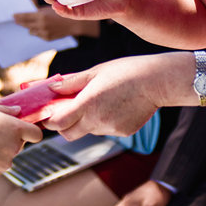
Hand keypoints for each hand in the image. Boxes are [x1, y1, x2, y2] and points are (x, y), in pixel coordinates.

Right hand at [0, 103, 41, 179]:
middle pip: (19, 144)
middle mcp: (14, 148)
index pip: (37, 134)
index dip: (31, 131)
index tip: (22, 129)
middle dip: (9, 139)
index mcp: (16, 129)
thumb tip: (17, 110)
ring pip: (6, 156)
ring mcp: (4, 163)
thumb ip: (5, 110)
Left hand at [11, 6, 87, 40]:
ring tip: (26, 24)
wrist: (74, 23)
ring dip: (29, 27)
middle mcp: (41, 25)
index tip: (13, 15)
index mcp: (41, 16)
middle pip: (26, 24)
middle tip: (15, 20)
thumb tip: (28, 13)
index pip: (25, 17)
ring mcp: (44, 33)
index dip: (18, 16)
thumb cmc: (62, 11)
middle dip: (20, 22)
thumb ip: (38, 11)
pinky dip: (37, 31)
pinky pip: (38, 34)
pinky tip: (37, 28)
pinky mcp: (47, 38)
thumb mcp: (49, 8)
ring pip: (31, 31)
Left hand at [38, 54, 163, 139]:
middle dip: (63, 127)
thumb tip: (52, 88)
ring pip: (88, 131)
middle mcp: (97, 120)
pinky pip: (106, 130)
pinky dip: (103, 121)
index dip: (50, 121)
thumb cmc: (125, 71)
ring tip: (98, 101)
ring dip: (85, 122)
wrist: (156, 81)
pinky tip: (115, 106)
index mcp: (87, 104)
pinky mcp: (123, 133)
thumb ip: (71, 82)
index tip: (49, 114)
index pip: (58, 123)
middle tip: (66, 112)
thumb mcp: (95, 71)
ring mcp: (111, 129)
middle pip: (69, 134)